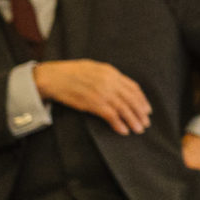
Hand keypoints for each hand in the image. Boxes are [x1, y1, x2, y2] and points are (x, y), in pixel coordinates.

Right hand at [34, 60, 151, 133]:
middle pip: (132, 99)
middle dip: (141, 112)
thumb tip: (120, 87)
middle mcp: (109, 81)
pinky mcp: (93, 103)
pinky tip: (123, 131)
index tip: (147, 109)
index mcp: (111, 71)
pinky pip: (111, 115)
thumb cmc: (70, 73)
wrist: (53, 77)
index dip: (142, 99)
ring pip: (124, 108)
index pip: (133, 87)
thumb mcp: (93, 68)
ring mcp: (102, 92)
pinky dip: (119, 124)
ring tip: (138, 129)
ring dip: (133, 120)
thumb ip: (108, 76)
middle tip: (146, 123)